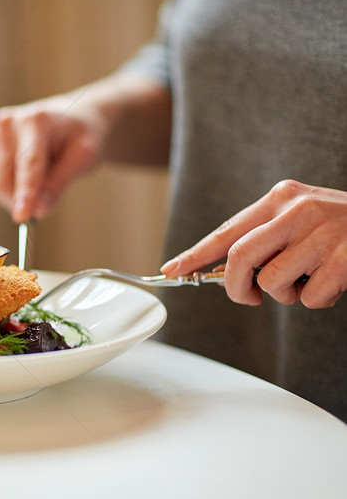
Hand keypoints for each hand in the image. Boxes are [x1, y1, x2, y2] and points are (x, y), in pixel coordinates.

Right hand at [0, 73, 171, 223]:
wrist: (73, 119)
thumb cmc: (81, 136)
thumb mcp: (84, 157)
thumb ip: (60, 183)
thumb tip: (39, 210)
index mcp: (35, 121)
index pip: (28, 164)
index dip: (25, 193)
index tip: (22, 217)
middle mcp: (9, 124)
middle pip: (5, 178)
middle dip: (23, 201)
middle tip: (46, 206)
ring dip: (19, 194)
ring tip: (46, 176)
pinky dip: (14, 186)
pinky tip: (31, 171)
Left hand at [160, 180, 346, 307]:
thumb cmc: (340, 229)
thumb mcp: (299, 219)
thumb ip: (264, 238)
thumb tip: (218, 271)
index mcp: (281, 197)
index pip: (227, 231)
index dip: (195, 254)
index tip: (170, 271)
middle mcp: (298, 210)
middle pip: (239, 258)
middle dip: (234, 287)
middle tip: (247, 297)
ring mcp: (324, 233)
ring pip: (272, 282)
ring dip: (283, 296)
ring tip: (305, 282)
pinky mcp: (346, 258)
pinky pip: (310, 297)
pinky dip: (317, 300)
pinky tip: (333, 284)